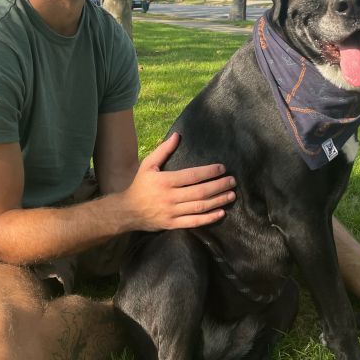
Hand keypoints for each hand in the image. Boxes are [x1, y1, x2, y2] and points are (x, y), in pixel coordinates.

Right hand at [119, 132, 235, 230]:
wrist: (127, 211)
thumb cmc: (140, 185)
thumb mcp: (148, 165)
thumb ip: (163, 150)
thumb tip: (177, 135)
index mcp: (165, 181)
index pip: (192, 176)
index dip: (209, 172)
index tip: (222, 168)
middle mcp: (170, 197)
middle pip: (200, 192)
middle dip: (219, 186)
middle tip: (232, 181)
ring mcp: (172, 212)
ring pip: (199, 207)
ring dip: (218, 201)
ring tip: (231, 195)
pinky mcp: (173, 224)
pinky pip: (194, 222)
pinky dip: (209, 218)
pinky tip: (221, 212)